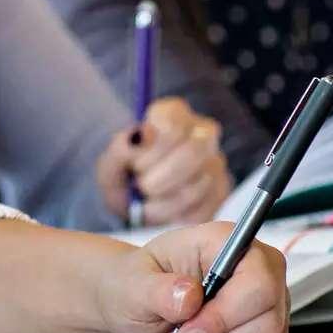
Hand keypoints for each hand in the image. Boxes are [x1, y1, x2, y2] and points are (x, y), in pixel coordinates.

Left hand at [97, 98, 231, 225]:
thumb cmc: (126, 179)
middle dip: (162, 178)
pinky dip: (178, 218)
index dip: (153, 152)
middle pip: (193, 152)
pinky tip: (165, 214)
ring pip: (198, 185)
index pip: (174, 126)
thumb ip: (118, 151)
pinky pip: (205, 209)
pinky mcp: (221, 192)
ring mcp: (215, 162)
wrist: (136, 204)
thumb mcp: (111, 166)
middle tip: (143, 189)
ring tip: (148, 206)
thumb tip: (135, 143)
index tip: (136, 166)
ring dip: (165, 204)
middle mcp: (201, 132)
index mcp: (173, 114)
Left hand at [99, 222, 288, 332]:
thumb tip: (189, 296)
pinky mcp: (266, 332)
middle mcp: (258, 268)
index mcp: (227, 241)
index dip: (226, 314)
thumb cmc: (137, 285)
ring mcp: (268, 301)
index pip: (257, 278)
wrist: (138, 305)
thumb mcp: (133, 285)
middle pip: (268, 317)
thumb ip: (159, 290)